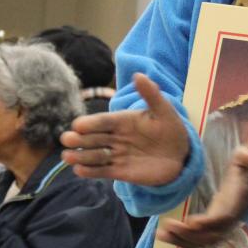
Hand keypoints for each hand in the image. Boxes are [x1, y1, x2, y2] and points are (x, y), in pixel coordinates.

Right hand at [61, 74, 189, 185]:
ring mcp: (117, 154)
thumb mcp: (164, 111)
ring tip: (67, 157)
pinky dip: (91, 171)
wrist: (181, 155)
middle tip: (66, 139)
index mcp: (123, 121)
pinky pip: (103, 171)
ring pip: (95, 155)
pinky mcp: (120, 171)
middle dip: (79, 139)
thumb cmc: (171, 129)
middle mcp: (116, 137)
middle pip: (94, 138)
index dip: (91, 123)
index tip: (78, 125)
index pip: (104, 121)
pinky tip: (79, 171)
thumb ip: (150, 94)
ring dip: (81, 156)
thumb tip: (138, 75)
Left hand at [157, 146, 247, 247]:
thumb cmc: (246, 169)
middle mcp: (230, 220)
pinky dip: (181, 241)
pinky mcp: (213, 229)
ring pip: (202, 241)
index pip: (224, 217)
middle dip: (188, 234)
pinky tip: (164, 236)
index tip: (190, 222)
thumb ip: (245, 157)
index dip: (209, 222)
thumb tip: (245, 155)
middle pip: (210, 235)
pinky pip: (197, 241)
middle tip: (167, 225)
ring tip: (160, 234)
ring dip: (181, 240)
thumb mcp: (247, 160)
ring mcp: (221, 227)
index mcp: (237, 203)